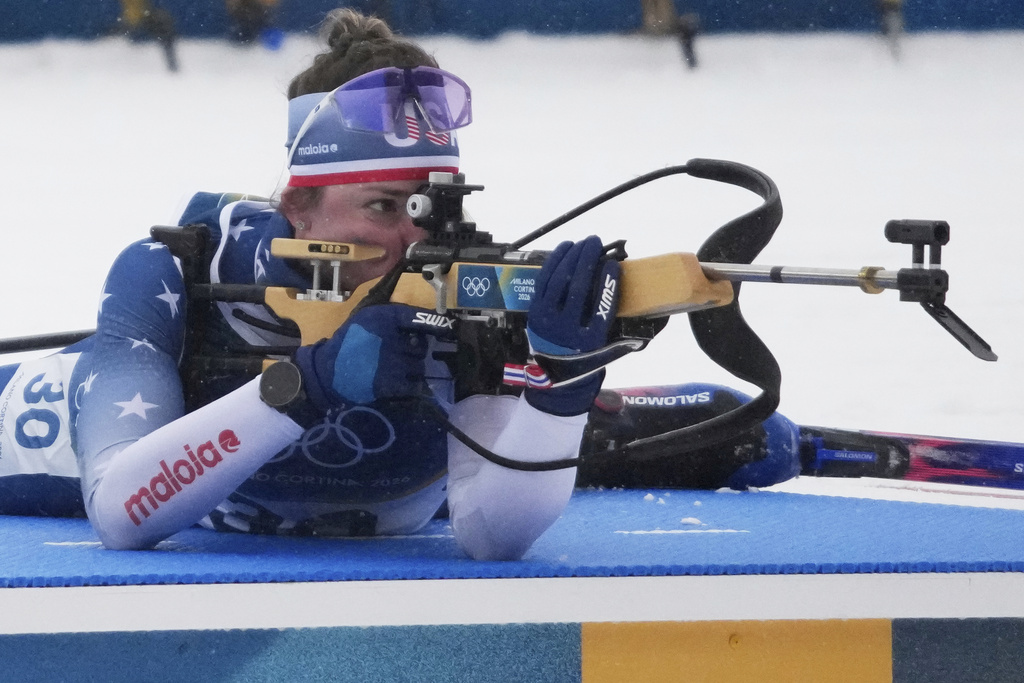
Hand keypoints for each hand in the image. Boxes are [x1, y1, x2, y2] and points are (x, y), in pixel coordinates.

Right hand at [294, 303, 454, 409]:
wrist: (328, 371)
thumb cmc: (349, 342)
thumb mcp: (366, 315)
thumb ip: (390, 308)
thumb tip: (412, 286)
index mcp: (383, 317)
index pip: (418, 318)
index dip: (437, 323)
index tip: (451, 327)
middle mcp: (390, 338)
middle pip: (421, 346)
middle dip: (416, 351)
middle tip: (401, 353)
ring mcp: (390, 362)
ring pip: (419, 366)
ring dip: (413, 369)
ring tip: (396, 369)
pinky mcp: (389, 384)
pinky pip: (414, 385)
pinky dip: (413, 386)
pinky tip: (402, 384)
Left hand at [525, 236, 619, 415]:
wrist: (555, 372)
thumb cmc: (590, 353)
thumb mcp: (610, 347)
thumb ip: (631, 330)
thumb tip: (664, 315)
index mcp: (590, 341)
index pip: (601, 308)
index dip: (608, 284)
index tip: (613, 264)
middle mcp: (566, 331)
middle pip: (577, 289)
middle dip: (586, 260)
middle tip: (596, 241)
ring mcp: (547, 320)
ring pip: (559, 281)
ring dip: (571, 257)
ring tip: (584, 242)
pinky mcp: (535, 311)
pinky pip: (544, 281)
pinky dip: (554, 262)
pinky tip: (566, 248)